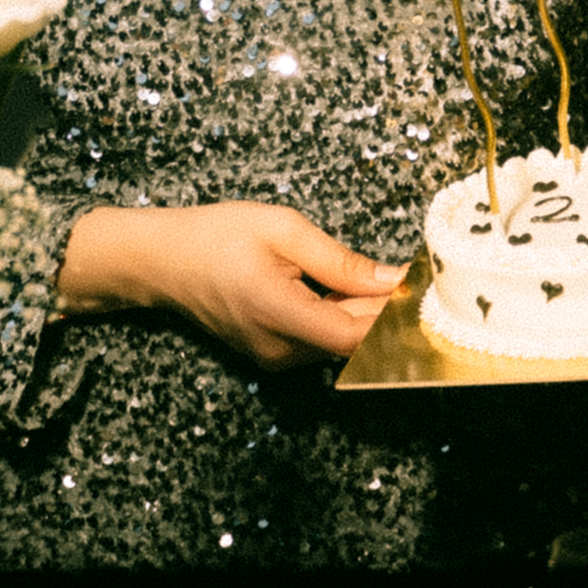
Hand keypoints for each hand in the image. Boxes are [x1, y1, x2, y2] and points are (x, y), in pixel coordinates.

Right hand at [57, 201, 404, 369]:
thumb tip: (390, 280)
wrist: (164, 260)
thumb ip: (339, 260)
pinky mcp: (272, 354)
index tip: (422, 290)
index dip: (394, 317)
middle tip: (417, 276)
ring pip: (338, 342)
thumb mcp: (283, 229)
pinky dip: (341, 316)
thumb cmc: (218, 235)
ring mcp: (274, 358)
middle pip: (352, 340)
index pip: (355, 336)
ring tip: (386, 277)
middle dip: (387, 310)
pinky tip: (351, 288)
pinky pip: (320, 339)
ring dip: (365, 313)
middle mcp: (279, 349)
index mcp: (279, 314)